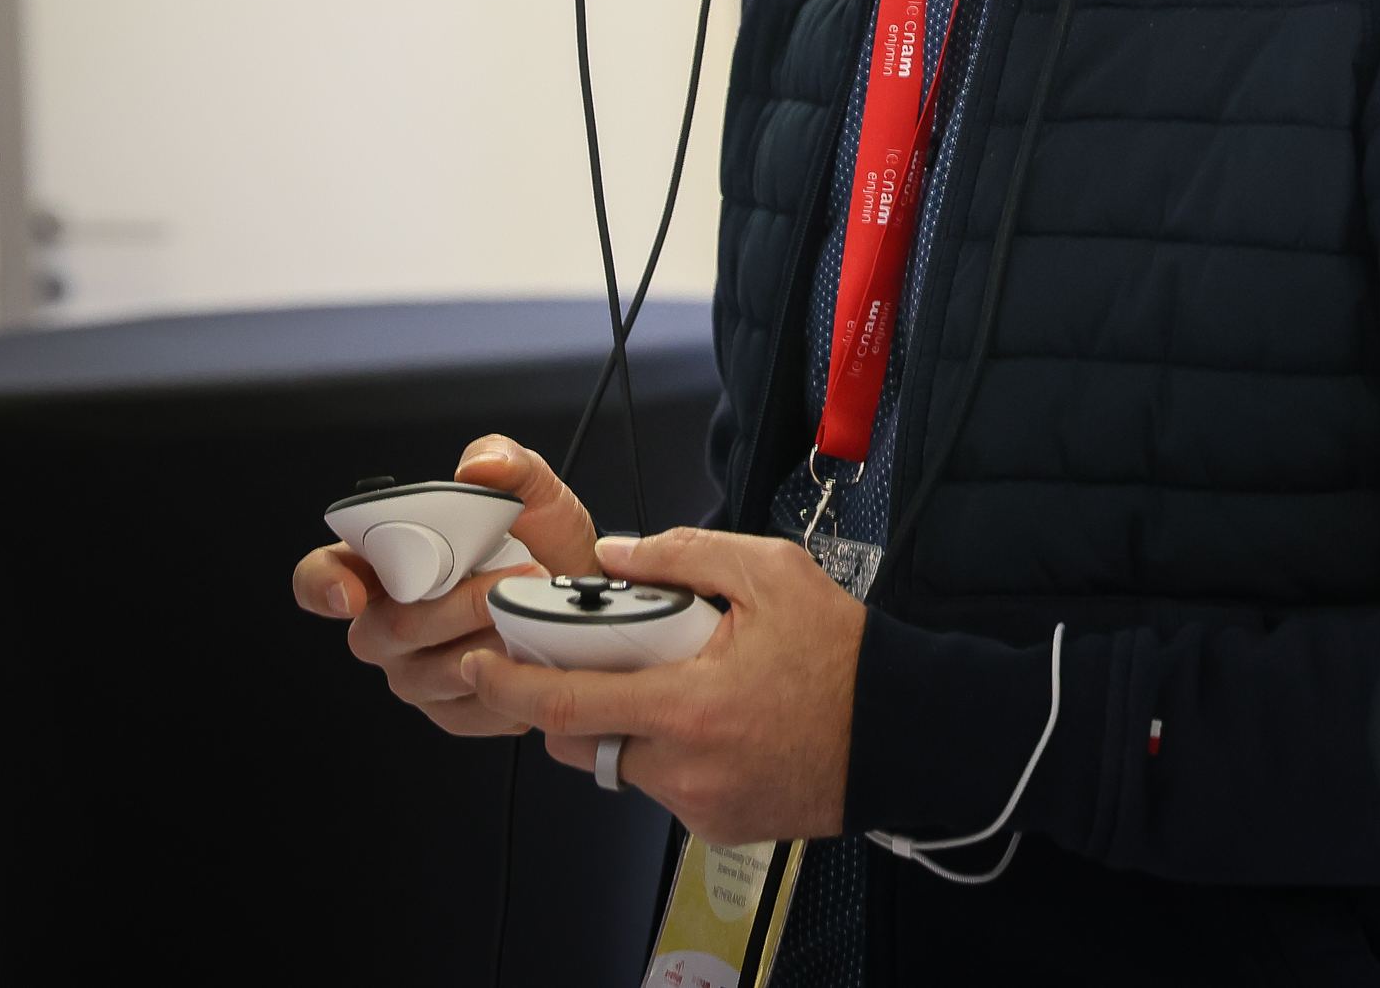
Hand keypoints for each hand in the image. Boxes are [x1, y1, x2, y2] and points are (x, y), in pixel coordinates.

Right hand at [291, 435, 600, 735]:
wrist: (588, 593)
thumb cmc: (545, 542)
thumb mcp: (535, 490)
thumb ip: (507, 463)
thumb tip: (481, 466)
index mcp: (384, 564)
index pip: (321, 576)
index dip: (323, 585)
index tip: (350, 593)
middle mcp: (387, 622)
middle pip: (386, 629)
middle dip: (455, 606)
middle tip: (515, 577)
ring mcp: (415, 671)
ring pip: (429, 674)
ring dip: (486, 642)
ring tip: (531, 613)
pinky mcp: (451, 709)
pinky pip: (465, 710)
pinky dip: (505, 684)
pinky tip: (530, 656)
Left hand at [461, 528, 866, 845]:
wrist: (902, 733)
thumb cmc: (845, 658)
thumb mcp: (776, 576)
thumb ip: (689, 555)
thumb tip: (621, 554)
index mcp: (688, 705)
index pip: (563, 705)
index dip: (506, 685)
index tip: (478, 664)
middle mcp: (683, 766)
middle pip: (575, 743)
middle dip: (566, 704)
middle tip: (598, 667)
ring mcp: (697, 804)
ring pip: (621, 765)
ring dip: (627, 728)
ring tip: (683, 690)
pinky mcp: (715, 826)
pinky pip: (663, 788)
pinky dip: (671, 756)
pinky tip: (719, 727)